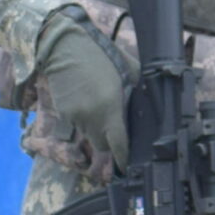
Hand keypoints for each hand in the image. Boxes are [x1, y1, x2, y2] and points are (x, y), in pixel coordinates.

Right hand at [33, 8, 126, 160]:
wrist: (65, 49)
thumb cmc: (102, 57)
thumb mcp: (129, 72)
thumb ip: (139, 93)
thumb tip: (152, 109)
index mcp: (110, 106)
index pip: (118, 142)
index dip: (124, 156)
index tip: (130, 164)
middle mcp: (90, 116)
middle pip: (102, 144)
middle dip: (111, 142)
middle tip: (121, 131)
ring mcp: (74, 116)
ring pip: (89, 135)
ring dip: (98, 130)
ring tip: (105, 110)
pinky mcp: (63, 113)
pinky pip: (78, 125)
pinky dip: (86, 120)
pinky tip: (90, 103)